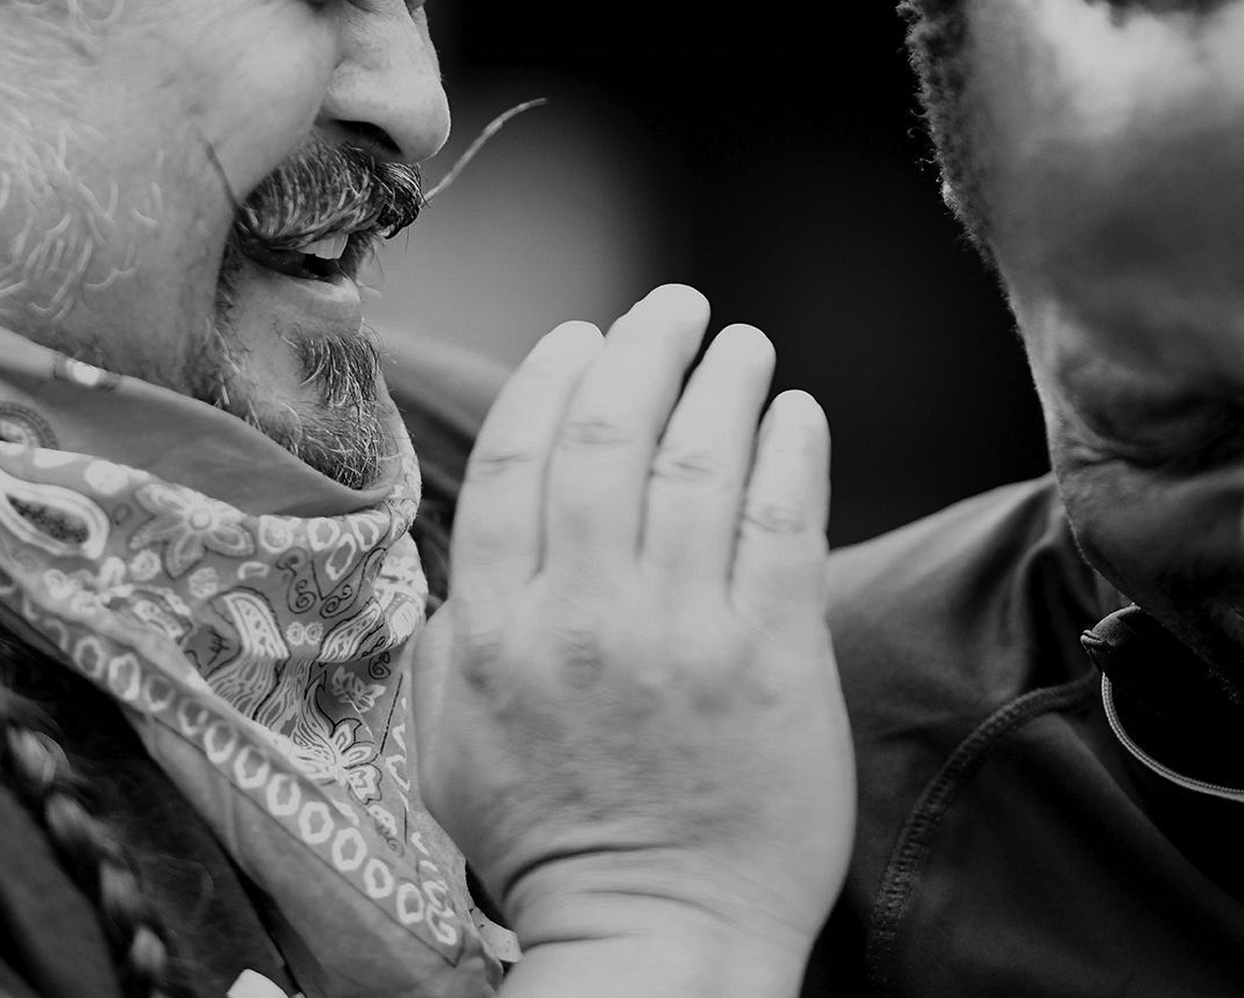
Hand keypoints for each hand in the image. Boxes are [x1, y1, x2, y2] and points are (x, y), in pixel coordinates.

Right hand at [413, 286, 851, 993]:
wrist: (660, 936)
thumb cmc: (554, 845)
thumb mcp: (449, 742)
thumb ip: (452, 632)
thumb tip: (478, 545)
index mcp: (494, 629)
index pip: (519, 458)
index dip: (551, 373)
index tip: (581, 334)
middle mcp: (581, 616)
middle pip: (608, 431)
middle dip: (644, 343)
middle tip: (675, 308)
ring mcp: (679, 634)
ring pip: (696, 458)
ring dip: (723, 378)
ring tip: (742, 344)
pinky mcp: (771, 656)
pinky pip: (780, 519)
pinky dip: (788, 447)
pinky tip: (794, 412)